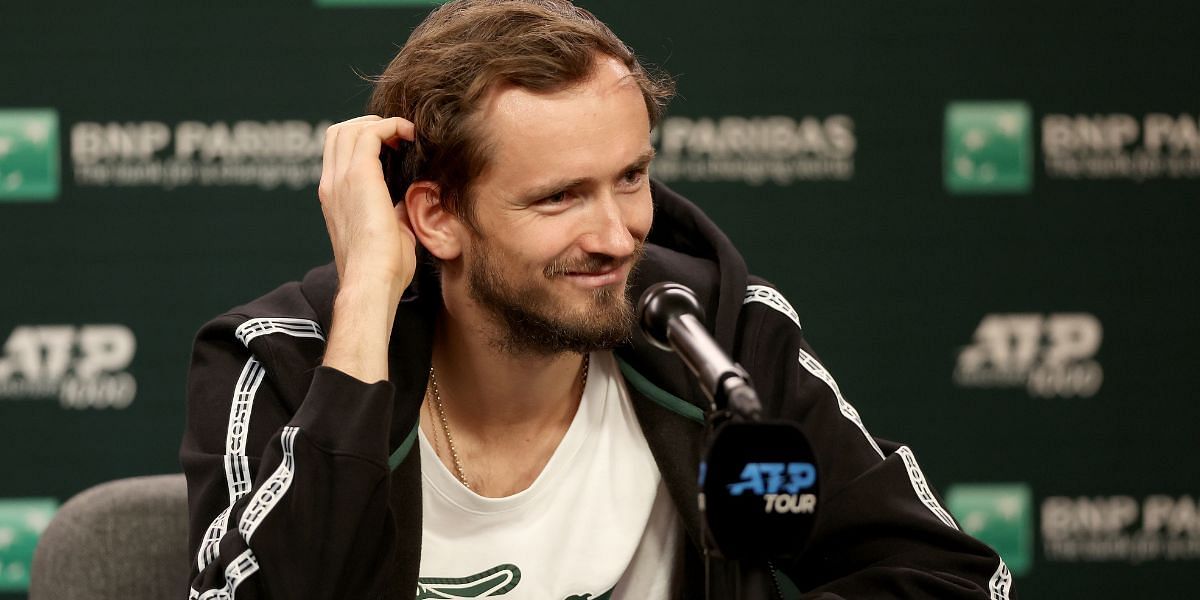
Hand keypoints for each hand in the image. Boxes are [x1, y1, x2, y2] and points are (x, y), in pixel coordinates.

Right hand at [318, 115, 416, 299]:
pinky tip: (410, 135)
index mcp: (334, 199)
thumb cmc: (384, 269)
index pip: (337, 153)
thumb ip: (395, 211)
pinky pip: (371, 133)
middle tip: (398, 136)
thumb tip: (411, 200)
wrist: (373, 282)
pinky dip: (392, 126)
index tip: (393, 146)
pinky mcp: (359, 177)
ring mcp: (341, 179)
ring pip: (350, 128)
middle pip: (338, 133)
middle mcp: (332, 185)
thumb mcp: (390, 232)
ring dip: (380, 124)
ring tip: (405, 133)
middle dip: (370, 125)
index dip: (363, 140)